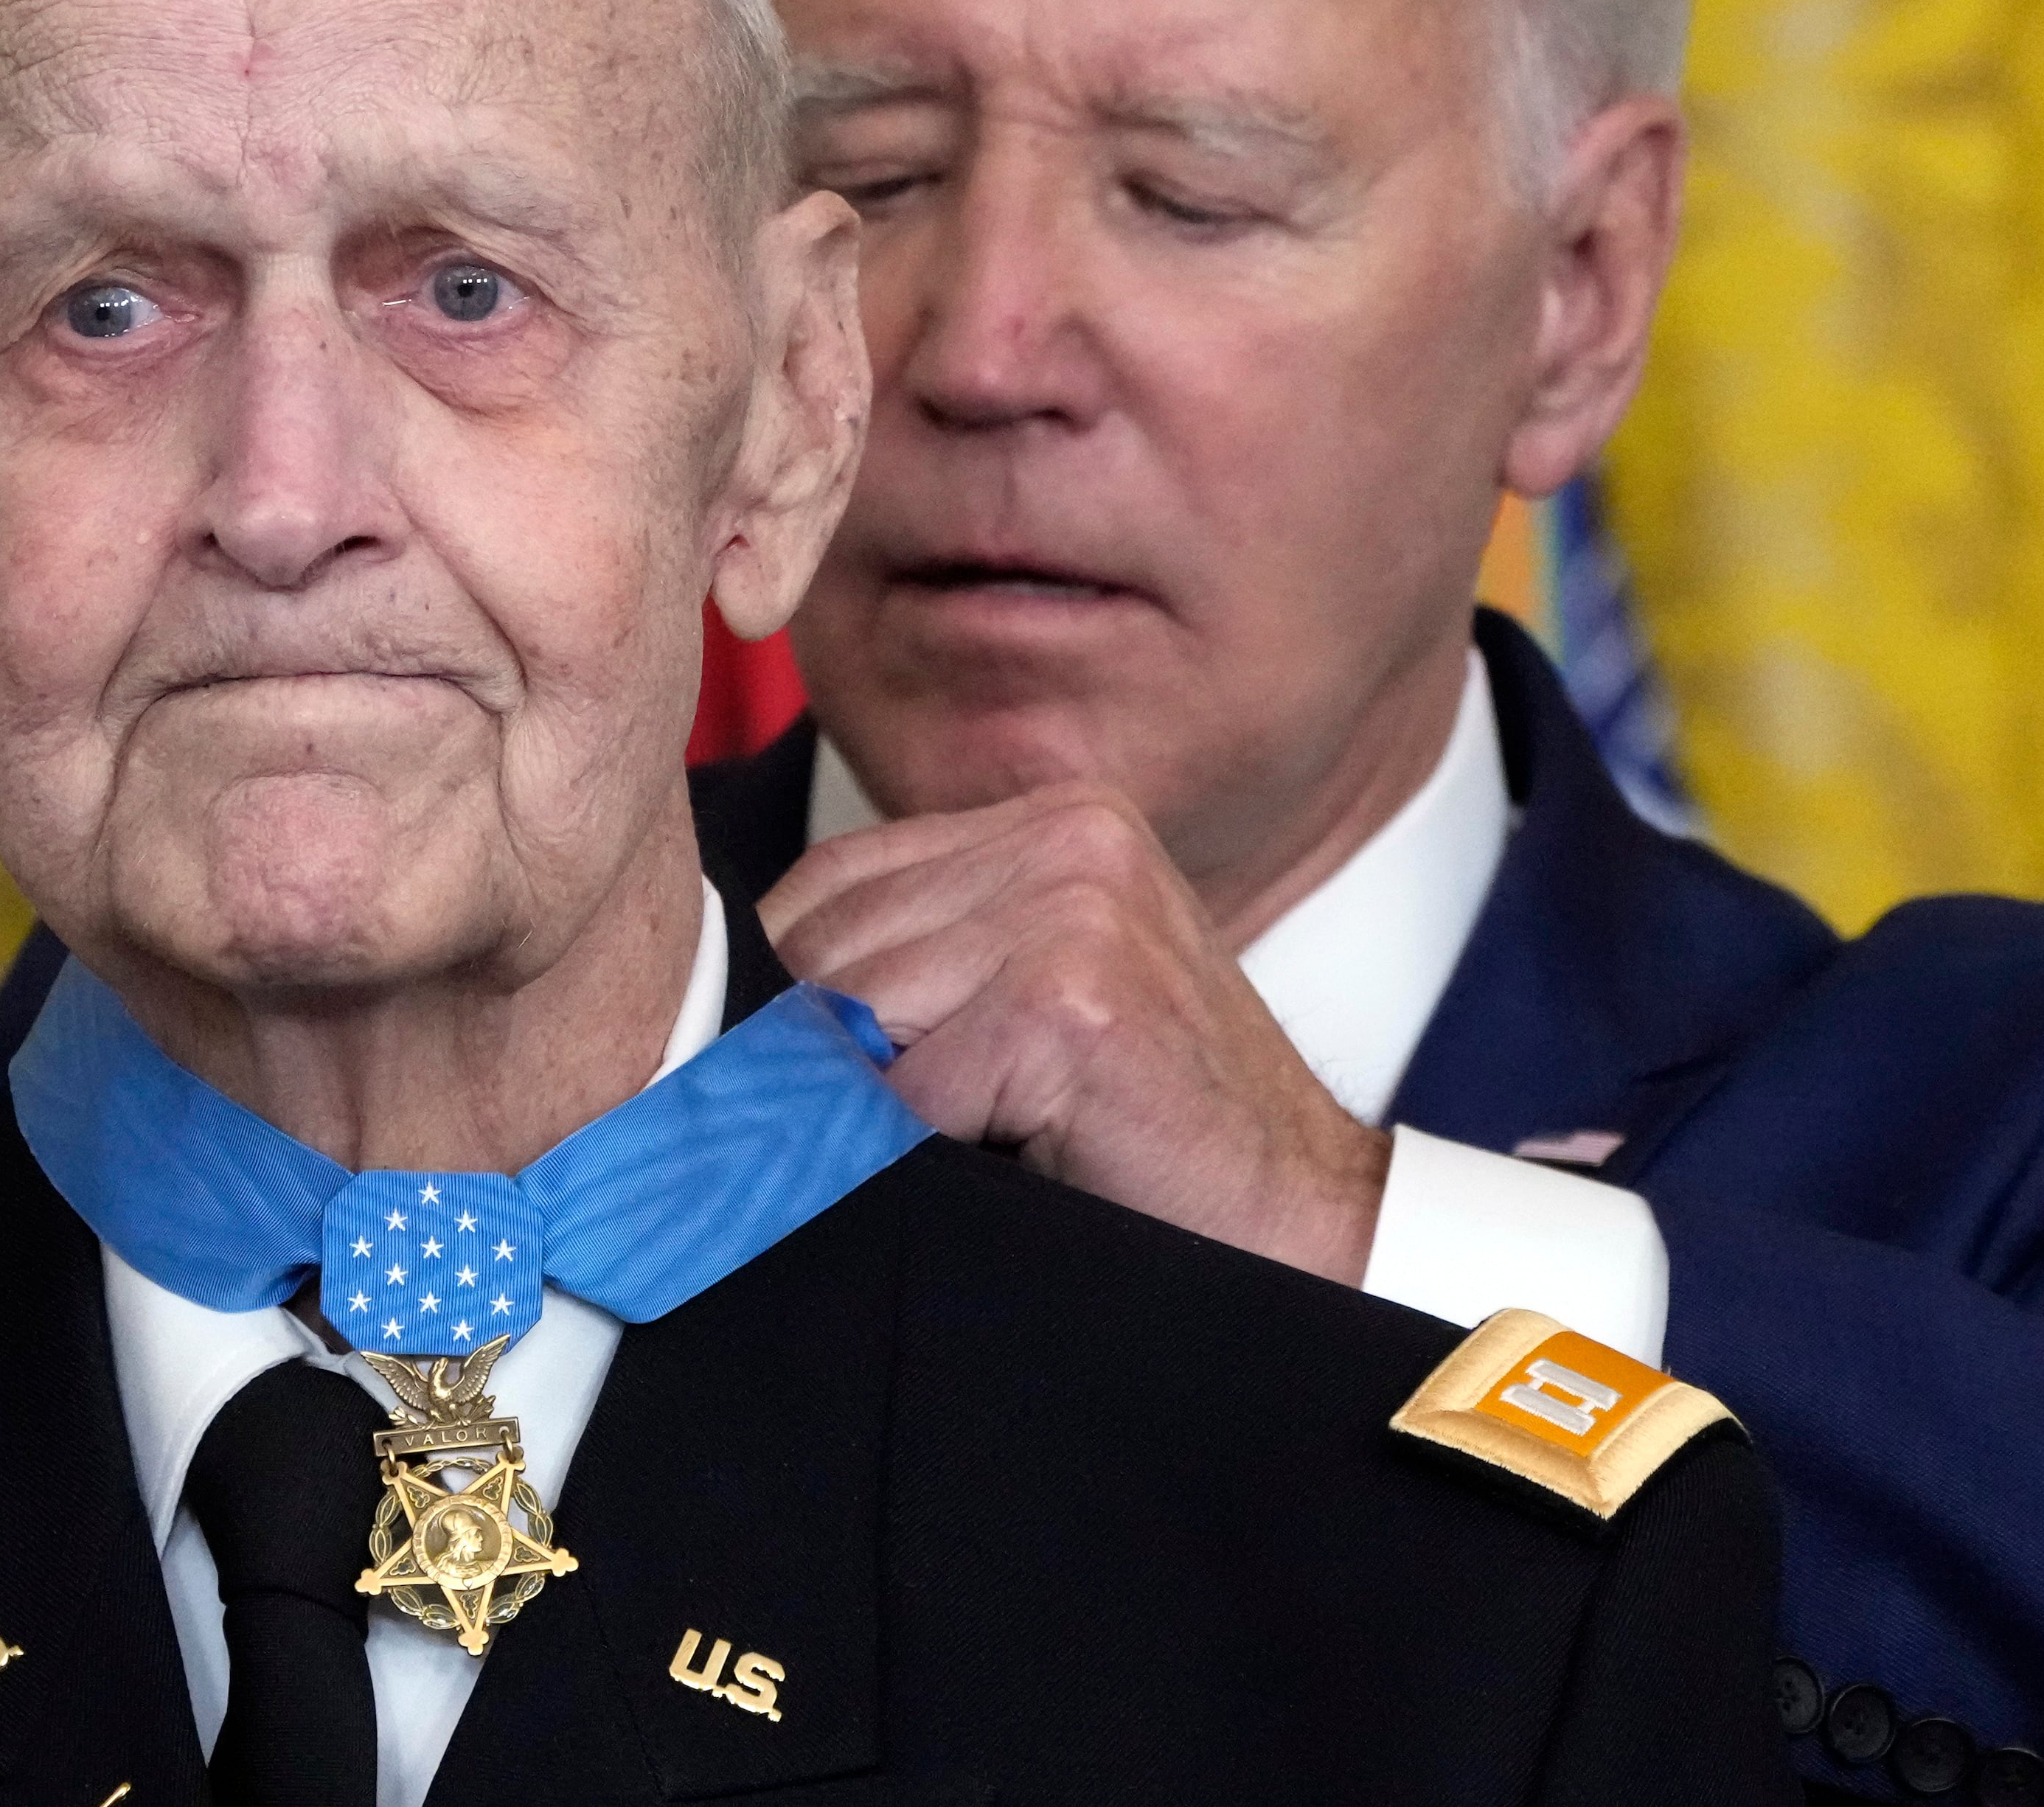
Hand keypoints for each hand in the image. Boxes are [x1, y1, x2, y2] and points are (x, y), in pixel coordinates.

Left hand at [758, 784, 1389, 1284]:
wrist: (1306, 1223)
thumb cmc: (1153, 1130)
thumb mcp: (1035, 1002)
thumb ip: (926, 961)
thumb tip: (737, 1004)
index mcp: (1058, 819)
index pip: (836, 880)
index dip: (790, 989)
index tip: (772, 1076)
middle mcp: (1069, 838)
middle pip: (831, 940)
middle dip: (806, 1056)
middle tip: (821, 1142)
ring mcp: (1075, 911)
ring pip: (852, 1015)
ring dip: (856, 1112)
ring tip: (919, 1160)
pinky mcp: (1069, 1003)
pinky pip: (903, 1092)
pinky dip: (908, 1157)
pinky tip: (973, 1181)